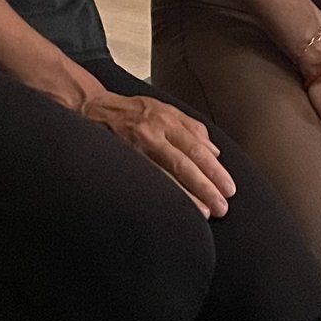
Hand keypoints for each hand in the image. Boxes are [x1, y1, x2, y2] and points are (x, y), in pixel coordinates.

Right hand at [79, 90, 235, 217]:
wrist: (93, 108)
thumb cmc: (131, 111)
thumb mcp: (164, 110)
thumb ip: (191, 128)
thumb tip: (214, 152)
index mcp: (168, 119)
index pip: (197, 148)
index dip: (215, 170)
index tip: (228, 188)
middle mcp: (154, 131)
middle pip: (186, 161)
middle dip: (206, 186)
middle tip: (222, 206)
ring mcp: (136, 146)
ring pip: (166, 173)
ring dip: (187, 195)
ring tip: (204, 212)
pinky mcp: (122, 157)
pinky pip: (145, 177)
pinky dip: (162, 192)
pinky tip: (172, 207)